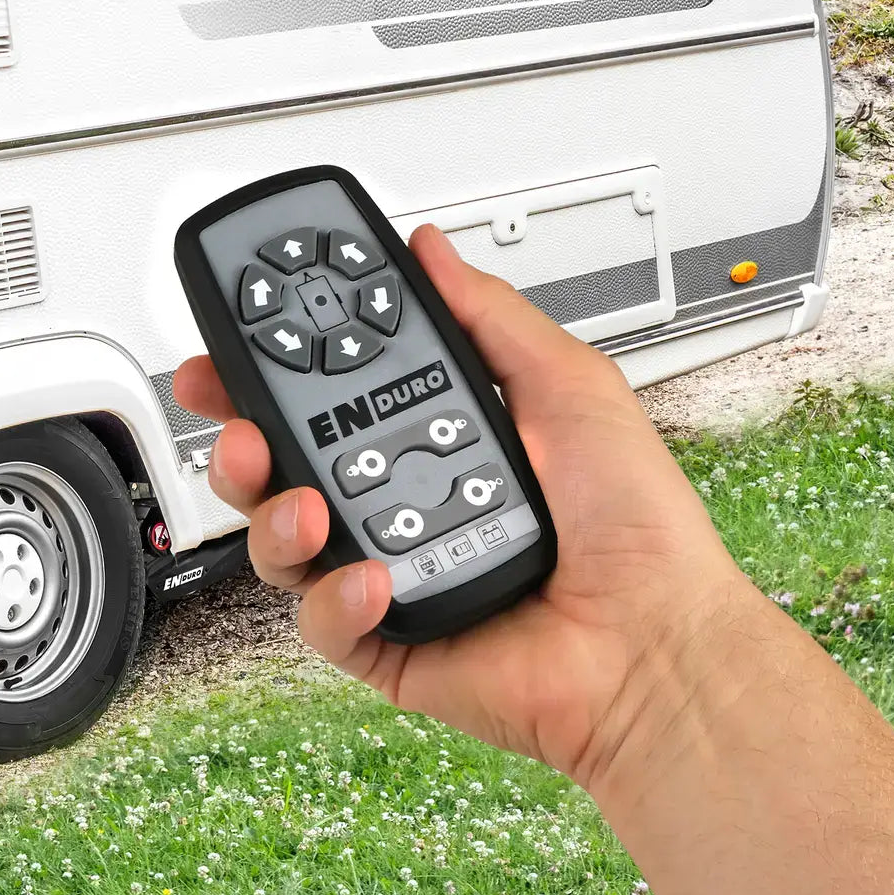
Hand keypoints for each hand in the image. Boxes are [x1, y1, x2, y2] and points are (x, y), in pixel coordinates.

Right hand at [174, 225, 757, 791]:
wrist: (656, 640)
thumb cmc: (635, 525)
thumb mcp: (568, 385)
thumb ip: (487, 315)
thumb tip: (432, 253)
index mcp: (435, 438)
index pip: (329, 395)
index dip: (271, 370)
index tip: (237, 342)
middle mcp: (401, 503)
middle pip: (283, 466)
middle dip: (241, 439)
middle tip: (238, 423)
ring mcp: (388, 571)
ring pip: (284, 541)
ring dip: (275, 513)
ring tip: (309, 503)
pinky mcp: (387, 640)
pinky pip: (323, 620)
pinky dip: (337, 597)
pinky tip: (374, 578)